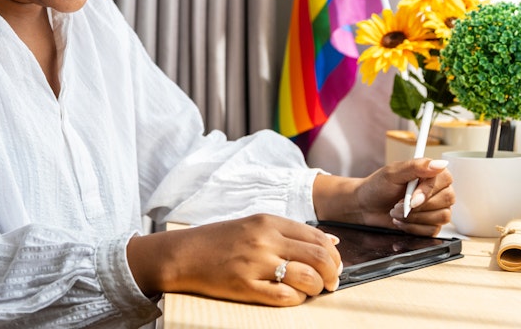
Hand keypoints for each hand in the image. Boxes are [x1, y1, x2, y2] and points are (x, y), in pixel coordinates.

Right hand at [126, 214, 341, 305]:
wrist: (186, 253)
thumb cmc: (222, 240)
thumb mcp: (256, 225)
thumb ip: (291, 232)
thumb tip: (331, 242)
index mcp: (269, 221)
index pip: (317, 237)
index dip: (333, 255)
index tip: (334, 265)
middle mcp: (265, 239)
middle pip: (318, 257)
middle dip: (332, 274)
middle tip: (331, 282)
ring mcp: (256, 263)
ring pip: (306, 277)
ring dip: (317, 288)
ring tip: (312, 290)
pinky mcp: (245, 286)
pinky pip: (284, 297)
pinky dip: (296, 299)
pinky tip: (293, 296)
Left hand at [356, 159, 454, 235]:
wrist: (366, 207)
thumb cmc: (378, 187)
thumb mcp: (393, 173)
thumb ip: (416, 167)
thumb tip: (440, 164)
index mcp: (430, 173)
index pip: (445, 179)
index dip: (429, 190)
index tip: (412, 199)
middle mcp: (436, 189)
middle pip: (446, 199)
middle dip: (418, 206)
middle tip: (398, 204)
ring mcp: (436, 208)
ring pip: (441, 216)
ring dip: (414, 217)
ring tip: (396, 212)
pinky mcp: (432, 224)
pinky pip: (433, 230)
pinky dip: (413, 227)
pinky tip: (401, 221)